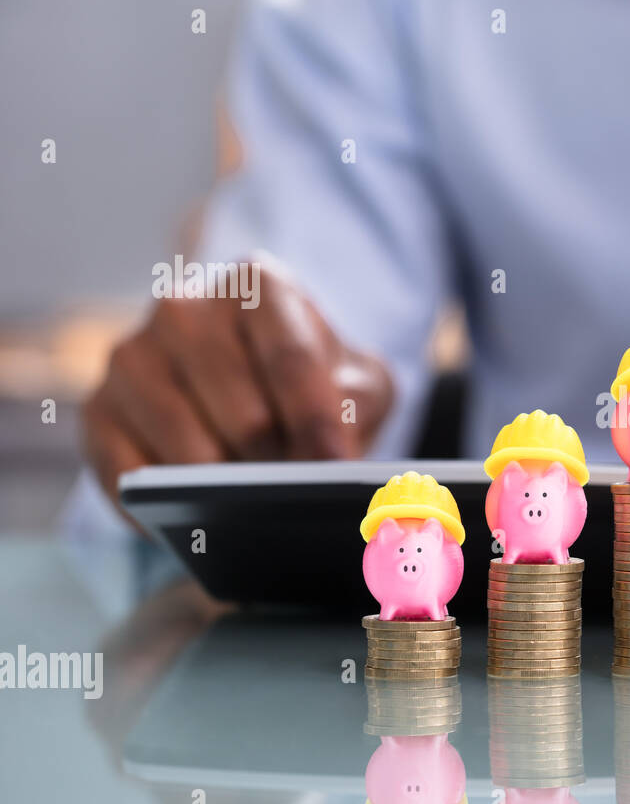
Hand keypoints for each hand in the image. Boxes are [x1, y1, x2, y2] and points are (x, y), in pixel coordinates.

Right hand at [82, 257, 393, 503]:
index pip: (292, 360)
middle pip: (244, 413)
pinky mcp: (97, 410)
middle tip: (300, 492)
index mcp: (256, 285)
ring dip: (228, 489)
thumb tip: (334, 459)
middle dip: (279, 463)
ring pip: (189, 450)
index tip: (335, 468)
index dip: (317, 423)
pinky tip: (202, 518)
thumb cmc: (313, 384)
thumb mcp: (359, 380)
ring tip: (258, 505)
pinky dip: (170, 508)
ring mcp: (132, 356)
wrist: (253, 389)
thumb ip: (357, 404)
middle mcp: (184, 307)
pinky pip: (132, 478)